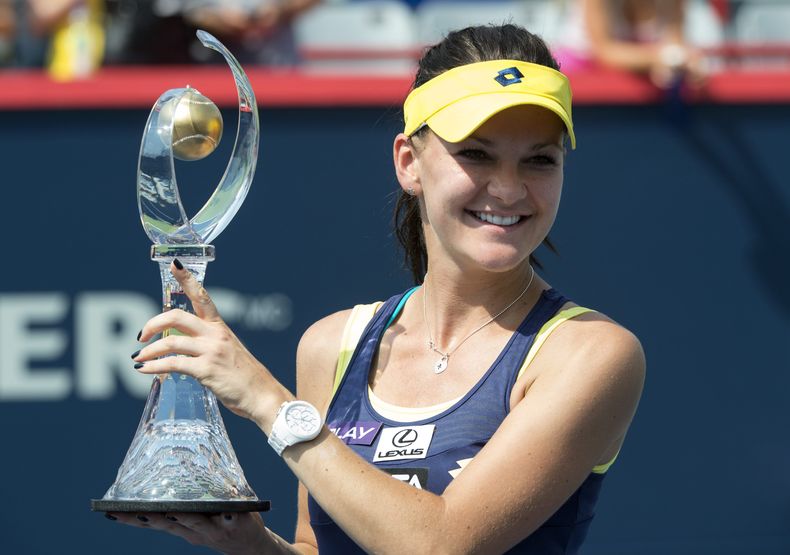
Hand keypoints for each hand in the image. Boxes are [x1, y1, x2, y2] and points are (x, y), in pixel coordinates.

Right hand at [106, 511, 268, 553]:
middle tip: (136, 510)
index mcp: (182, 527)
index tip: (112, 512)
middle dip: (153, 518)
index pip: (155, 523)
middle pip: (170, 525)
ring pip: (196, 522)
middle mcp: (194, 531)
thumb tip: (173, 466)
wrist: (250, 544)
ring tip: (174, 510)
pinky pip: (231, 518)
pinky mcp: (236, 524)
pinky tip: (226, 510)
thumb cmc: (221, 522)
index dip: (133, 519)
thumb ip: (185, 501)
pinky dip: (228, 515)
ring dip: (184, 517)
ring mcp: (214, 529)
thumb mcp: (199, 516)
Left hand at [133, 261, 291, 432]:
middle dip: (153, 323)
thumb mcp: (228, 352)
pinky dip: (153, 366)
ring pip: (170, 341)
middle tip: (140, 335)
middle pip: (177, 316)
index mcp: (220, 327)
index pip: (202, 296)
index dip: (187, 279)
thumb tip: (180, 351)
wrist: (262, 395)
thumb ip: (207, 346)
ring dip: (148, 350)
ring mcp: (211, 351)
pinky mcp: (206, 369)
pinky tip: (143, 370)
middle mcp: (215, 334)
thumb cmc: (244, 377)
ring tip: (137, 357)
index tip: (174, 264)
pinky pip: (172, 364)